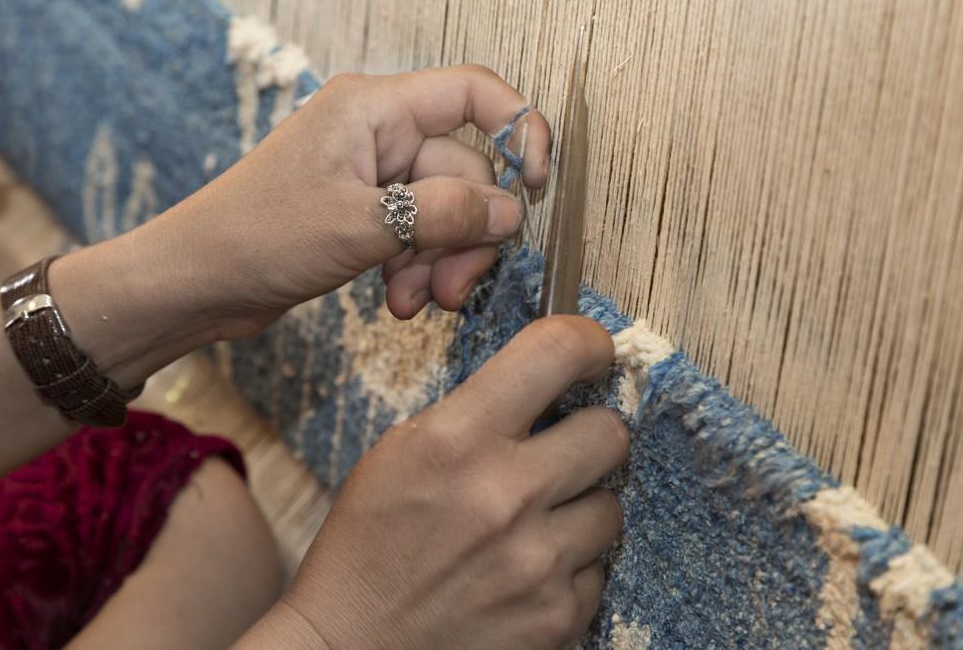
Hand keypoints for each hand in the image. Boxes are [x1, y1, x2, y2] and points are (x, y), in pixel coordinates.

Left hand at [157, 64, 551, 337]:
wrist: (194, 283)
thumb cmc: (256, 237)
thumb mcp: (361, 226)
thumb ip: (445, 213)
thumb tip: (513, 212)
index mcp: (374, 108)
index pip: (473, 93)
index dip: (518, 131)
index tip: (537, 187)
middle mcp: (378, 134)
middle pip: (465, 171)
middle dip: (466, 234)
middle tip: (455, 287)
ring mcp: (371, 176)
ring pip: (445, 212)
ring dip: (442, 261)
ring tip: (417, 302)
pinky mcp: (364, 214)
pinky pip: (418, 235)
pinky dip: (418, 269)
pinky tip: (398, 303)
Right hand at [263, 317, 629, 649]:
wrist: (351, 648)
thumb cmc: (368, 545)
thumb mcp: (400, 452)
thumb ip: (475, 413)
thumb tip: (548, 383)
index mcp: (457, 439)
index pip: (557, 353)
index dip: (588, 343)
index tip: (593, 354)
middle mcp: (505, 495)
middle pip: (610, 432)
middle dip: (590, 435)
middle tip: (561, 451)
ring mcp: (537, 562)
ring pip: (611, 506)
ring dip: (580, 509)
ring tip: (532, 525)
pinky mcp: (558, 617)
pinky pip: (598, 570)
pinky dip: (569, 569)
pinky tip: (524, 573)